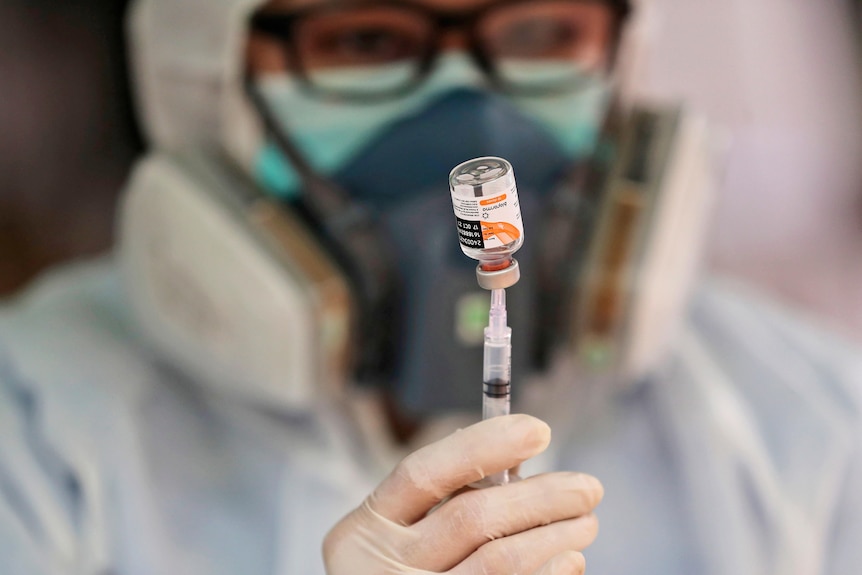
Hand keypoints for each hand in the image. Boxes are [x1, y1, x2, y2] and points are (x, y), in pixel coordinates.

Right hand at [323, 414, 602, 573]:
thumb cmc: (397, 573)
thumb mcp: (397, 536)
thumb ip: (443, 501)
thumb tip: (517, 460)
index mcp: (363, 529)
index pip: (424, 473)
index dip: (483, 446)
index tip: (538, 430)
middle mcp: (380, 567)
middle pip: (471, 518)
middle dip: (540, 497)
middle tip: (588, 488)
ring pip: (497, 562)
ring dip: (553, 536)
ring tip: (585, 523)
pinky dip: (546, 573)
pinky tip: (568, 560)